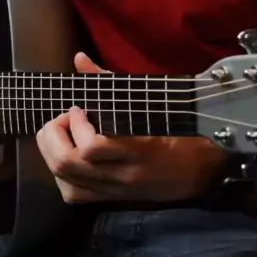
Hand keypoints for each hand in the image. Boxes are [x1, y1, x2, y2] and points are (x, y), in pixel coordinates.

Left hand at [36, 53, 225, 203]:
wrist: (203, 170)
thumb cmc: (177, 130)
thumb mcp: (149, 103)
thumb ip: (110, 82)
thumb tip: (79, 58)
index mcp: (136, 150)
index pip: (91, 146)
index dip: (75, 124)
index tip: (79, 108)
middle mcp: (122, 175)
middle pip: (67, 164)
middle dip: (54, 136)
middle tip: (64, 119)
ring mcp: (115, 190)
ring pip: (64, 180)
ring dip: (52, 152)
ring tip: (63, 134)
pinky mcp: (111, 198)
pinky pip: (73, 194)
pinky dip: (61, 175)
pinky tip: (69, 156)